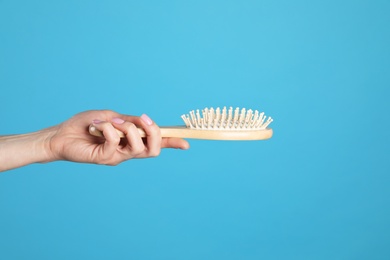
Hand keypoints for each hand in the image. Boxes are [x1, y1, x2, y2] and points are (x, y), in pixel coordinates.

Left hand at [48, 110, 188, 164]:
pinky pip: (116, 143)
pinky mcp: (105, 159)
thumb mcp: (112, 117)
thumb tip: (144, 122)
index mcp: (132, 140)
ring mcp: (118, 156)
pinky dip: (109, 129)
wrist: (62, 134)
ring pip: (138, 147)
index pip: (156, 143)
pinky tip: (97, 126)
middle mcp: (128, 151)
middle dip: (154, 132)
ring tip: (112, 122)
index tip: (186, 143)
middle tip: (143, 120)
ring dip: (128, 128)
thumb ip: (129, 121)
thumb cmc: (87, 125)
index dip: (172, 143)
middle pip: (154, 149)